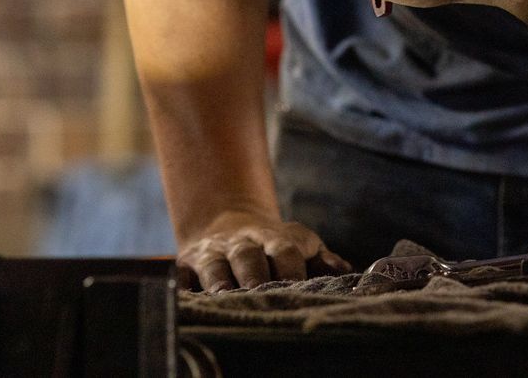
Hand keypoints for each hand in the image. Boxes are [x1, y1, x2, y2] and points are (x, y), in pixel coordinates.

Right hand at [178, 210, 350, 290]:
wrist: (227, 224)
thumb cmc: (275, 247)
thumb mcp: (302, 245)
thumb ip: (324, 260)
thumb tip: (349, 274)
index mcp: (275, 238)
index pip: (285, 249)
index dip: (291, 268)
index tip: (297, 288)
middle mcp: (241, 244)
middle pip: (248, 255)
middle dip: (253, 274)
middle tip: (259, 293)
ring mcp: (211, 254)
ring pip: (213, 266)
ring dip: (218, 281)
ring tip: (224, 297)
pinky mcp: (184, 267)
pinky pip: (179, 277)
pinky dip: (180, 288)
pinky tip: (186, 302)